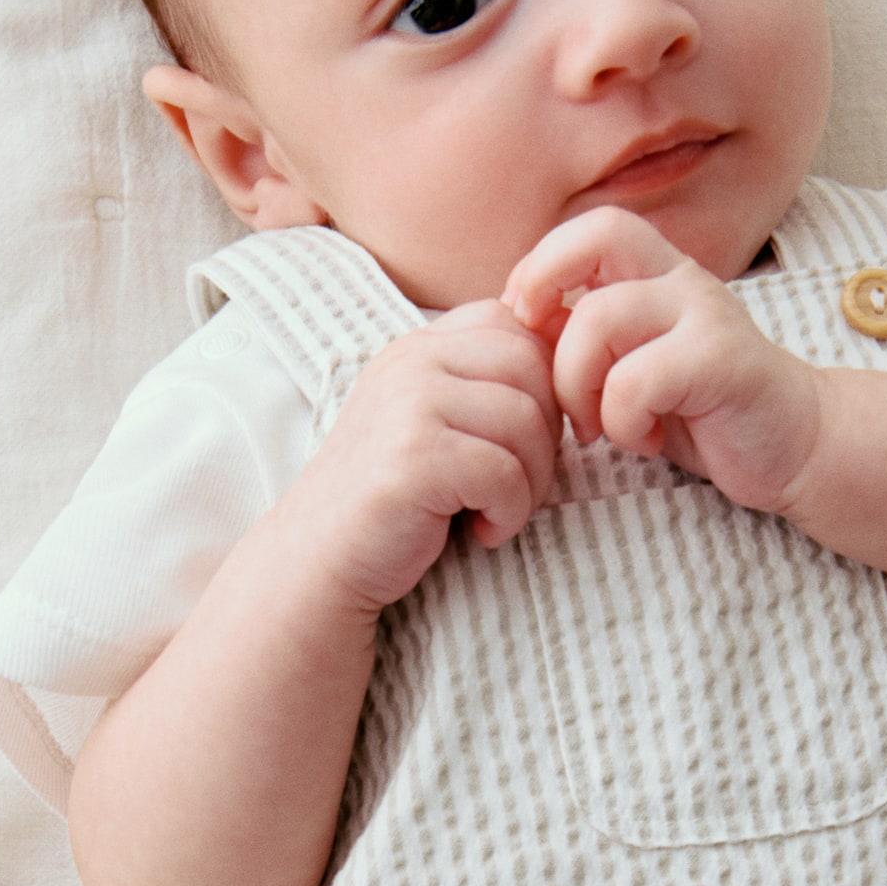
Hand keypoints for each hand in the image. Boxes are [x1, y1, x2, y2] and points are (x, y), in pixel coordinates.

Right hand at [285, 301, 560, 614]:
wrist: (319, 560)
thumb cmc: (395, 502)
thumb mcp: (435, 425)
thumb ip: (482, 387)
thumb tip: (567, 358)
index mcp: (419, 346)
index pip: (513, 324)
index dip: (543, 381)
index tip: (525, 440)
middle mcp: (411, 361)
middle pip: (533, 367)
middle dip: (547, 434)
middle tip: (518, 485)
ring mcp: (409, 404)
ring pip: (527, 421)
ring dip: (531, 482)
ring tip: (496, 512)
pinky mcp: (414, 458)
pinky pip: (505, 473)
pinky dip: (508, 513)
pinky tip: (481, 531)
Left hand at [503, 211, 822, 516]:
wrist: (791, 447)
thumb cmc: (701, 410)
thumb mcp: (630, 367)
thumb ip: (584, 339)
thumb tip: (515, 325)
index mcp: (658, 273)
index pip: (593, 226)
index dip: (542, 264)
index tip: (525, 324)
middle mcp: (682, 280)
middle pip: (595, 242)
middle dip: (546, 296)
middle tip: (547, 367)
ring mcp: (706, 314)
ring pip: (600, 319)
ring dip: (579, 386)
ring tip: (602, 426)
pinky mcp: (722, 361)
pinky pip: (634, 381)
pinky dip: (624, 422)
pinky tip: (648, 440)